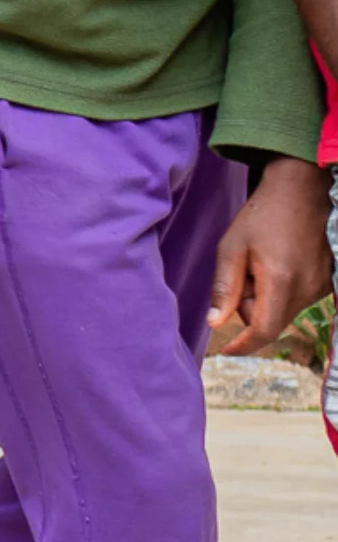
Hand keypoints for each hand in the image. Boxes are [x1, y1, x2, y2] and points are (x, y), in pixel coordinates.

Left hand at [210, 158, 331, 356]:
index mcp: (281, 281)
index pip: (264, 330)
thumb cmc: (261, 216)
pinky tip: (278, 264)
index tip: (227, 350)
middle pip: (271, 321)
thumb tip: (216, 323)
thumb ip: (224, 288)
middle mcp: (308, 288)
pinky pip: (297, 299)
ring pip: (283, 311)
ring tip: (261, 264)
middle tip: (242, 275)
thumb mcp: (231, 248)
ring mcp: (322, 285)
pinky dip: (281, 291)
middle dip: (249, 308)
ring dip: (265, 298)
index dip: (244, 345)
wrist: (301, 191)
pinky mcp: (327, 281)